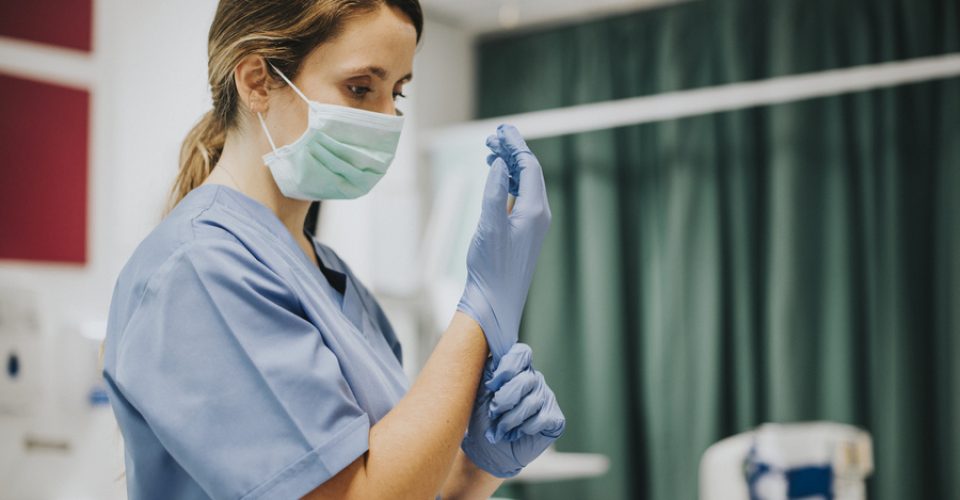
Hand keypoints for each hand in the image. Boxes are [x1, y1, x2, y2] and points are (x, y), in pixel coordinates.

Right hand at [457, 124, 551, 359]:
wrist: (495, 301)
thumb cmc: (491, 267)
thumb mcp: (489, 225)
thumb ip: (494, 191)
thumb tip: (501, 164)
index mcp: (535, 210)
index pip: (529, 167)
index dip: (515, 145)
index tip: (501, 130)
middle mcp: (539, 215)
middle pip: (529, 172)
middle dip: (513, 151)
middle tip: (493, 136)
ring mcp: (533, 224)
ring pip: (525, 184)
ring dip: (509, 166)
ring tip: (491, 152)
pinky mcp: (524, 233)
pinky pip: (520, 197)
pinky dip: (508, 182)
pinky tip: (496, 179)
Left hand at [461, 343, 565, 477]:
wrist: (487, 450)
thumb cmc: (482, 419)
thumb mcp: (478, 392)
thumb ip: (488, 372)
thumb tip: (494, 358)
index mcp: (516, 369)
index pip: (521, 353)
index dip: (507, 367)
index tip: (491, 386)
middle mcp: (533, 379)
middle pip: (525, 379)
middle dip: (504, 400)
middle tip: (493, 413)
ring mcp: (546, 398)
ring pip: (532, 402)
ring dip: (510, 419)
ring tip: (500, 429)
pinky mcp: (555, 418)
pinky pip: (542, 418)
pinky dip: (524, 429)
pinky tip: (517, 433)